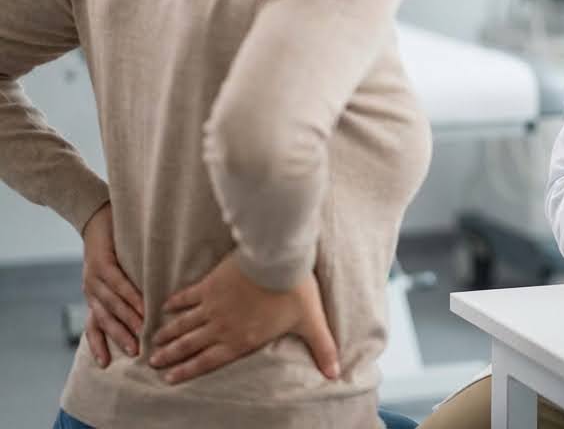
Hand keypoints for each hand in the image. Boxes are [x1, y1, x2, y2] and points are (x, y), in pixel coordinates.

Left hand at [81, 202, 143, 365]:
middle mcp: (91, 290)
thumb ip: (126, 289)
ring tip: (143, 332)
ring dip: (128, 320)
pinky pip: (118, 284)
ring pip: (111, 305)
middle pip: (104, 320)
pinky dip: (131, 297)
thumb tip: (149, 306)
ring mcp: (94, 277)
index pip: (93, 325)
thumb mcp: (116, 271)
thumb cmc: (113, 244)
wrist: (97, 215)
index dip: (98, 344)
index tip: (106, 364)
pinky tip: (143, 306)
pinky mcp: (102, 263)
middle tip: (136, 351)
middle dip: (119, 337)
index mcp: (94, 295)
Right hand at [150, 252, 338, 384]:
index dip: (188, 371)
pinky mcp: (210, 283)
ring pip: (184, 324)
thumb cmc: (295, 292)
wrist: (278, 260)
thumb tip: (335, 374)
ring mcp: (213, 305)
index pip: (209, 361)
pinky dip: (175, 302)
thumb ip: (322, 349)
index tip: (169, 379)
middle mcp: (222, 326)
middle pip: (190, 345)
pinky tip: (164, 306)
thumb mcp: (311, 322)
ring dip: (167, 334)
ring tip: (152, 342)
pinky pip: (188, 296)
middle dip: (170, 355)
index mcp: (242, 340)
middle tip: (152, 362)